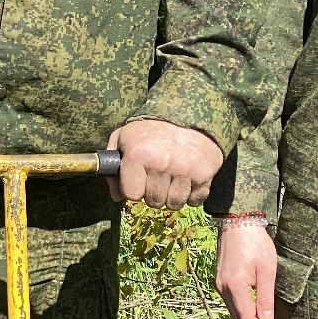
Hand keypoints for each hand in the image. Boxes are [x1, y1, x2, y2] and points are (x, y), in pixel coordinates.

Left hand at [106, 119, 222, 209]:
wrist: (188, 114)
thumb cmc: (150, 130)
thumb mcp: (123, 137)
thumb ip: (113, 165)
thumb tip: (115, 195)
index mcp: (138, 154)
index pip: (132, 194)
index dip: (133, 188)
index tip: (137, 179)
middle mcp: (161, 163)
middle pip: (154, 201)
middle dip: (152, 192)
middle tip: (156, 176)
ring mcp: (185, 170)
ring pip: (174, 204)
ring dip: (171, 195)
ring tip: (170, 178)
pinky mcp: (204, 174)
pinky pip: (195, 201)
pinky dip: (191, 195)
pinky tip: (186, 180)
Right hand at [215, 224, 280, 318]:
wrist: (237, 222)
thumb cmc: (255, 243)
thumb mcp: (267, 270)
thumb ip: (265, 297)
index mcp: (235, 286)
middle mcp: (223, 287)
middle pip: (238, 318)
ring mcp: (219, 283)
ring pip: (234, 311)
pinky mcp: (220, 279)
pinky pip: (231, 302)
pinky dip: (242, 311)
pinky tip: (253, 313)